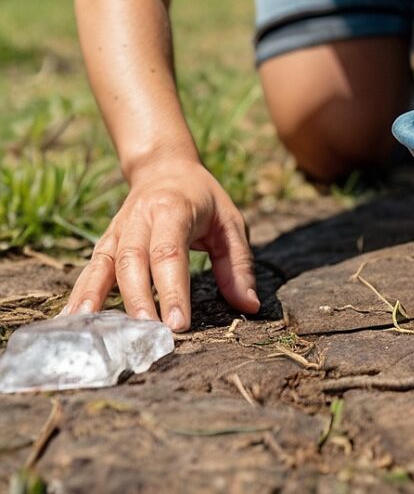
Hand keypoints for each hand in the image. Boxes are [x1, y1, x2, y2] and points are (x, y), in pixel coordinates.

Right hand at [66, 159, 259, 331]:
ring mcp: (118, 229)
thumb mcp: (230, 222)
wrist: (165, 167)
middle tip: (149, 334)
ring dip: (101, 300)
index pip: (170, 252)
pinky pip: (91, 269)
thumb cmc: (203, 199)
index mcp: (173, 208)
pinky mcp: (105, 241)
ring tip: (100, 336)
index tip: (178, 323)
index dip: (173, 289)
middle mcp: (140, 217)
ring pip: (105, 265)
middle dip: (139, 300)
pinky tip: (74, 320)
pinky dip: (82, 294)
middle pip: (133, 261)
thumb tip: (249, 305)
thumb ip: (238, 264)